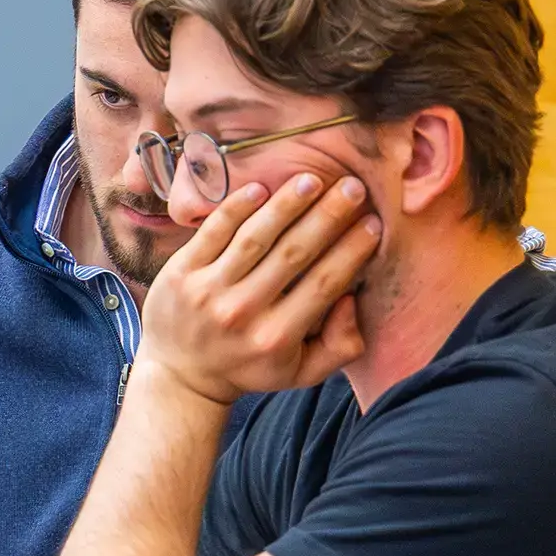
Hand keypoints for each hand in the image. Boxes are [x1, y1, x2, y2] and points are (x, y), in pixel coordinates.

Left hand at [138, 172, 377, 405]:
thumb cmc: (250, 367)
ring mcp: (208, 290)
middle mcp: (243, 312)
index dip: (352, 251)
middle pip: (293, 253)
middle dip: (327, 216)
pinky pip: (213, 231)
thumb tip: (351, 299)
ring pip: (254, 237)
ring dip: (286, 204)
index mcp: (277, 338)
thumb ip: (340, 346)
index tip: (374, 224)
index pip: (324, 284)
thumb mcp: (302, 373)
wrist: (180, 375)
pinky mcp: (181, 272)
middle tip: (353, 187)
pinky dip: (236, 208)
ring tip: (312, 179)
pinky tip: (261, 188)